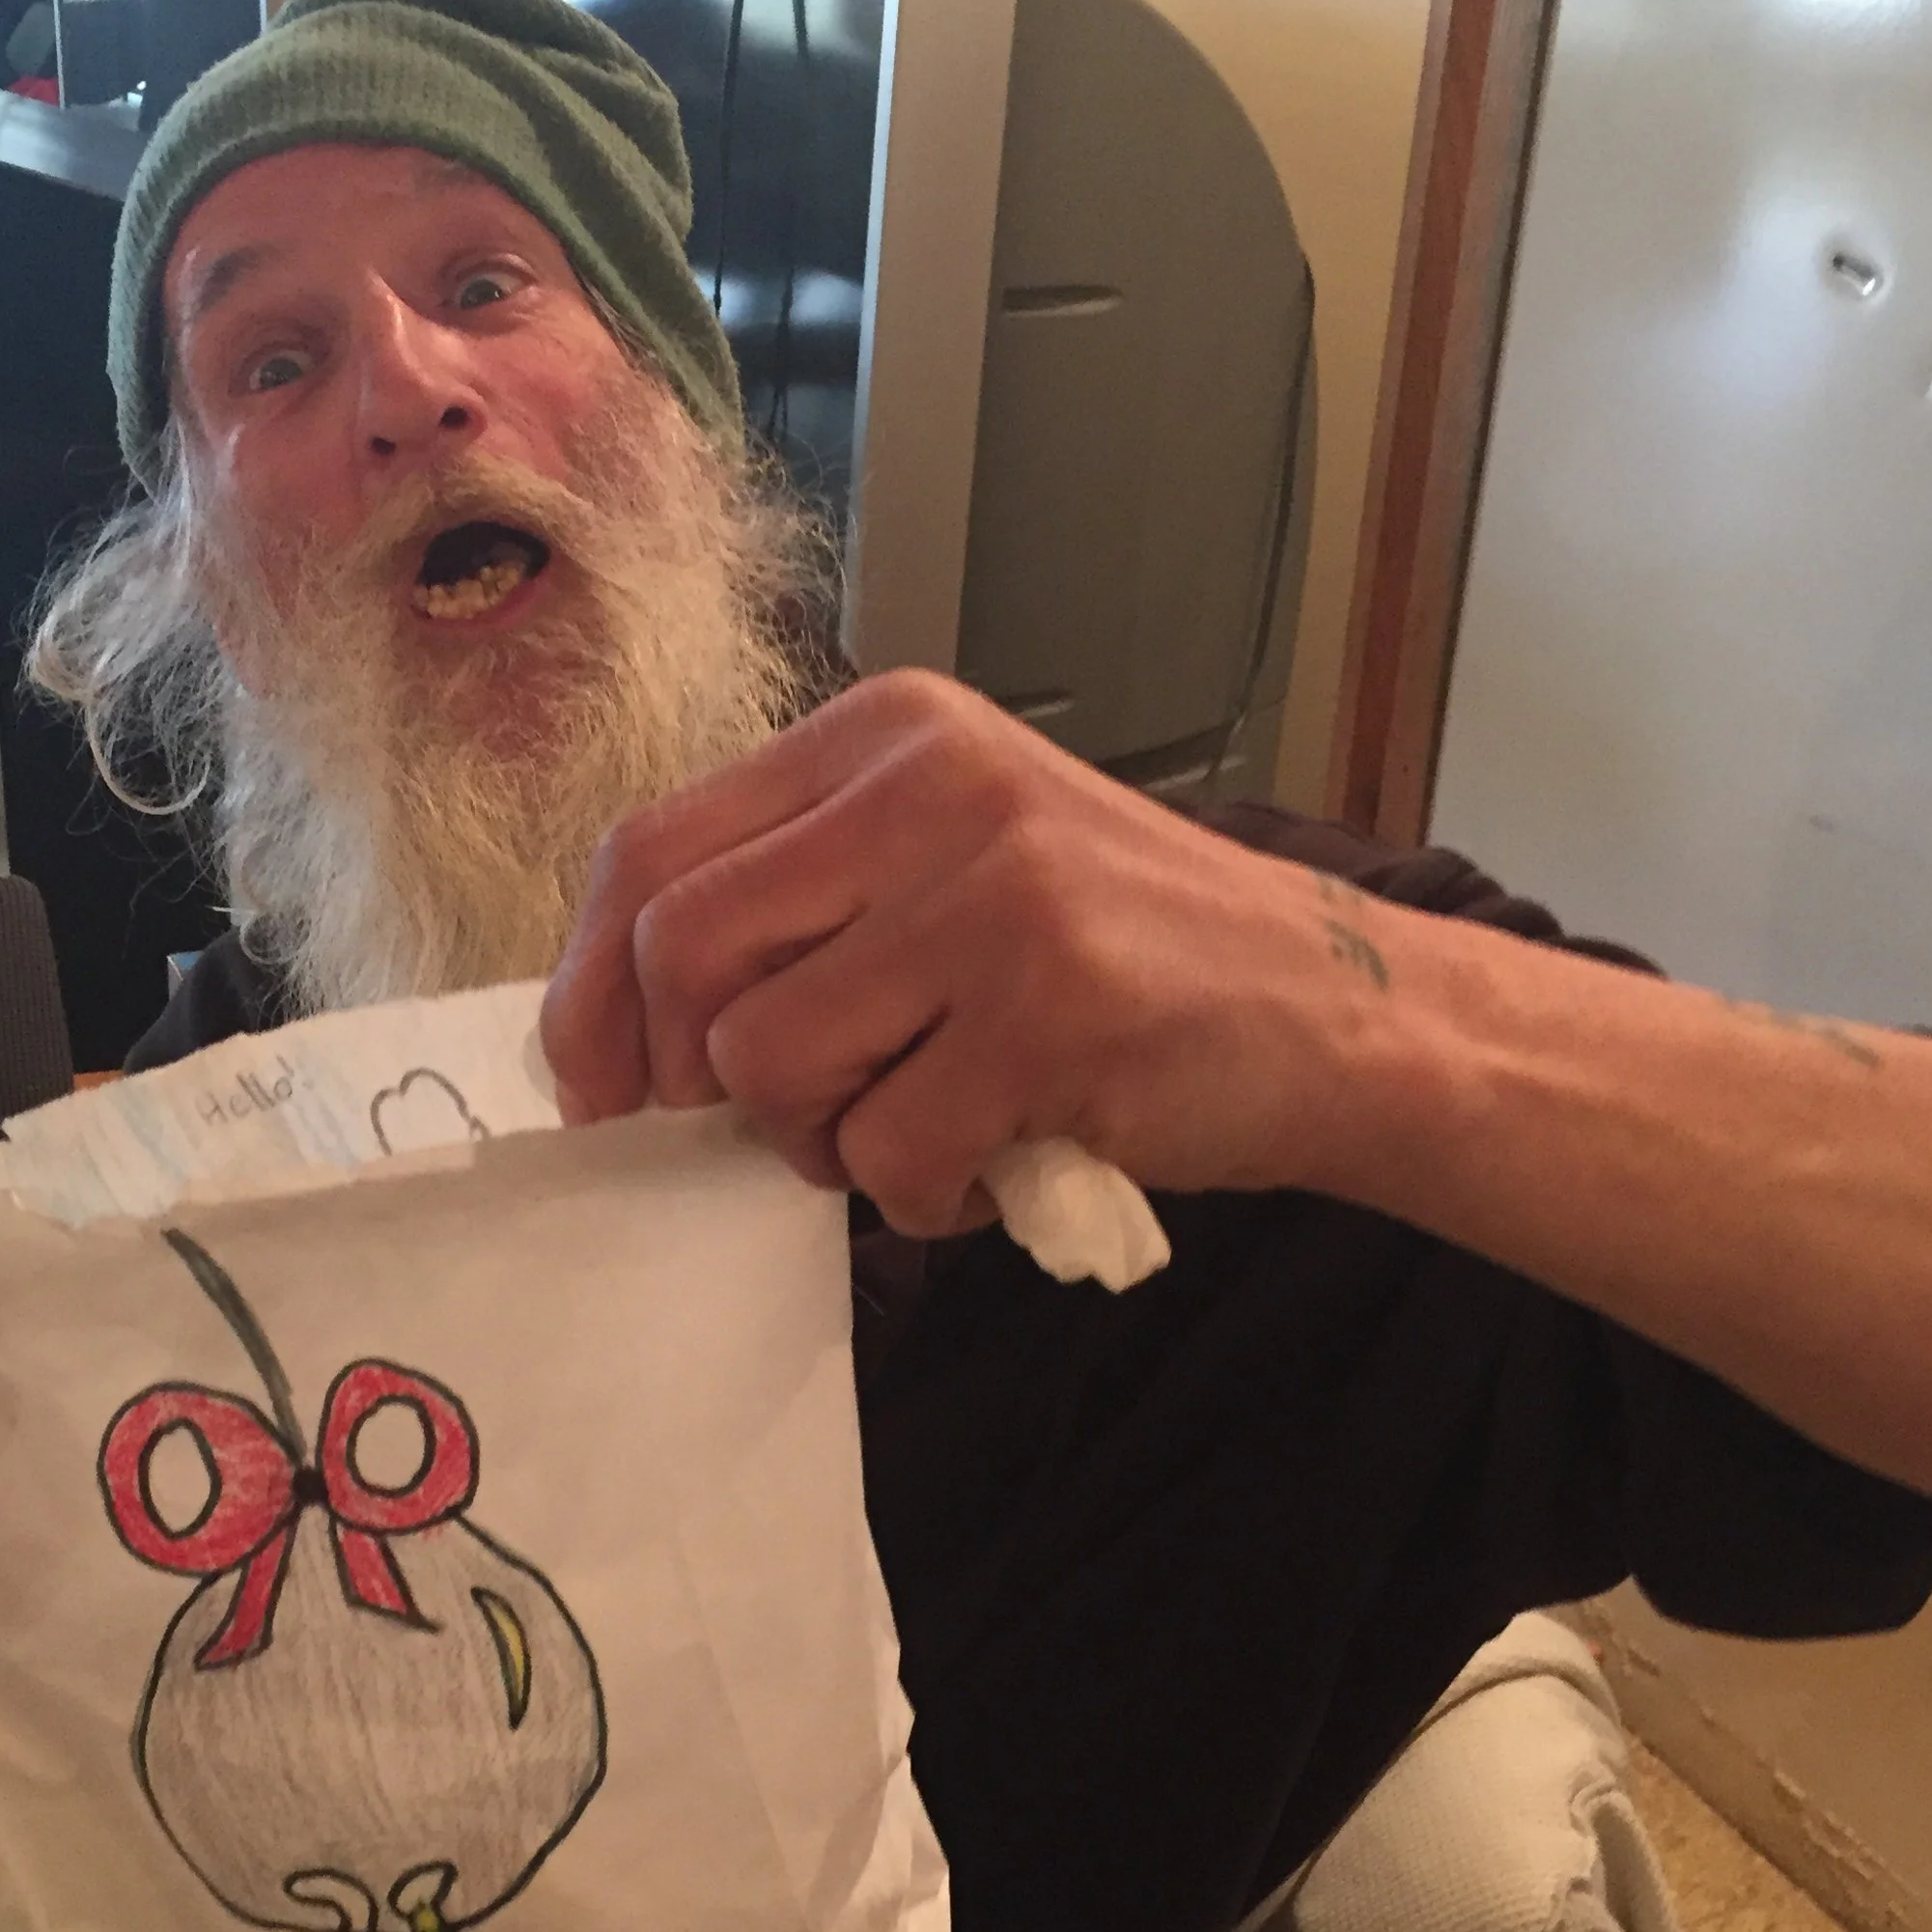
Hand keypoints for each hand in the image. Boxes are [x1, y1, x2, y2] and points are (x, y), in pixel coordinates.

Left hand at [540, 672, 1389, 1233]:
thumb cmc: (1125, 953)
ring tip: (918, 1126)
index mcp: (887, 736)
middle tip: (782, 1120)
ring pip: (769, 1060)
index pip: (652, 847)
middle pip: (684, 951)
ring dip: (822, 1141)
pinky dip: (921, 1195)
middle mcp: (931, 787)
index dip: (594, 988)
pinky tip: (993, 1163)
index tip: (602, 1087)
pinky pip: (888, 1149)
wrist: (1338, 1005)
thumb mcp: (955, 860)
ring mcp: (995, 894)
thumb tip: (617, 1026)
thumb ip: (804, 901)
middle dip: (699, 1076)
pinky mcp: (1050, 1012)